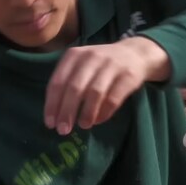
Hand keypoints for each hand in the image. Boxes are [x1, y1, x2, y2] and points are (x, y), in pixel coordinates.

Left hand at [44, 36, 170, 134]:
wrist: (135, 54)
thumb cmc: (101, 65)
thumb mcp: (81, 65)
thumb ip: (68, 83)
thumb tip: (56, 115)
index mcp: (74, 55)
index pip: (58, 81)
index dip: (52, 104)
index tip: (50, 123)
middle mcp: (91, 57)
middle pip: (75, 88)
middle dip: (67, 111)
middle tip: (63, 130)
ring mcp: (111, 65)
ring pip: (95, 92)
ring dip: (87, 113)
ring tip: (83, 126)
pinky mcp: (128, 76)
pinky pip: (114, 97)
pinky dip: (105, 112)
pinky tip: (98, 121)